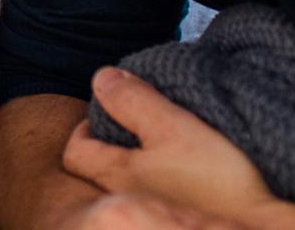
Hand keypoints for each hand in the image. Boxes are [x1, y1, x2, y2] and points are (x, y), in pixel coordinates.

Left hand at [63, 67, 276, 223]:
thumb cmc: (217, 183)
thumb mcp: (174, 128)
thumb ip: (134, 102)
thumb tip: (102, 78)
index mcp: (117, 175)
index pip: (76, 152)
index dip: (83, 129)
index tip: (106, 114)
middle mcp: (124, 198)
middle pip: (98, 170)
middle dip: (109, 146)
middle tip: (132, 129)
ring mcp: (148, 211)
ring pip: (127, 185)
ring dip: (136, 165)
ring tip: (161, 149)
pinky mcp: (178, 219)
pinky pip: (154, 198)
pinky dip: (159, 183)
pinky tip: (185, 174)